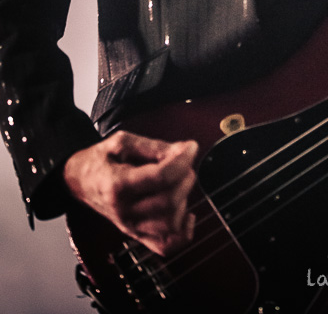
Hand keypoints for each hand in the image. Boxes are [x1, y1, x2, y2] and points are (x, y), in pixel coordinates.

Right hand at [63, 130, 198, 255]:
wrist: (78, 181)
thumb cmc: (100, 160)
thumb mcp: (122, 142)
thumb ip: (154, 146)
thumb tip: (185, 150)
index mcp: (118, 185)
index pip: (161, 177)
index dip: (182, 160)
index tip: (190, 147)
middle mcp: (124, 211)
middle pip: (170, 200)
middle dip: (185, 176)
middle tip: (183, 161)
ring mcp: (130, 227)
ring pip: (171, 223)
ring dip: (184, 199)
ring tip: (178, 181)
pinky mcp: (136, 235)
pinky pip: (165, 246)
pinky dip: (183, 233)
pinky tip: (186, 213)